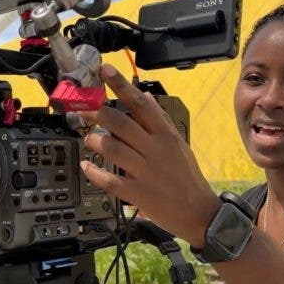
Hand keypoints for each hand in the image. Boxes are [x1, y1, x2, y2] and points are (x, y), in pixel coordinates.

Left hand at [78, 64, 220, 247]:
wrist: (198, 212)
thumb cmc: (186, 176)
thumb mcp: (178, 144)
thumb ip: (160, 120)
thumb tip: (145, 95)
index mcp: (165, 134)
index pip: (140, 103)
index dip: (121, 85)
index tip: (105, 70)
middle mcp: (155, 149)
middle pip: (121, 123)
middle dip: (98, 113)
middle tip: (85, 110)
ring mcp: (146, 172)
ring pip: (113, 148)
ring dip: (95, 141)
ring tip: (90, 140)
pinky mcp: (138, 193)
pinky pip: (110, 180)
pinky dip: (94, 172)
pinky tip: (86, 166)